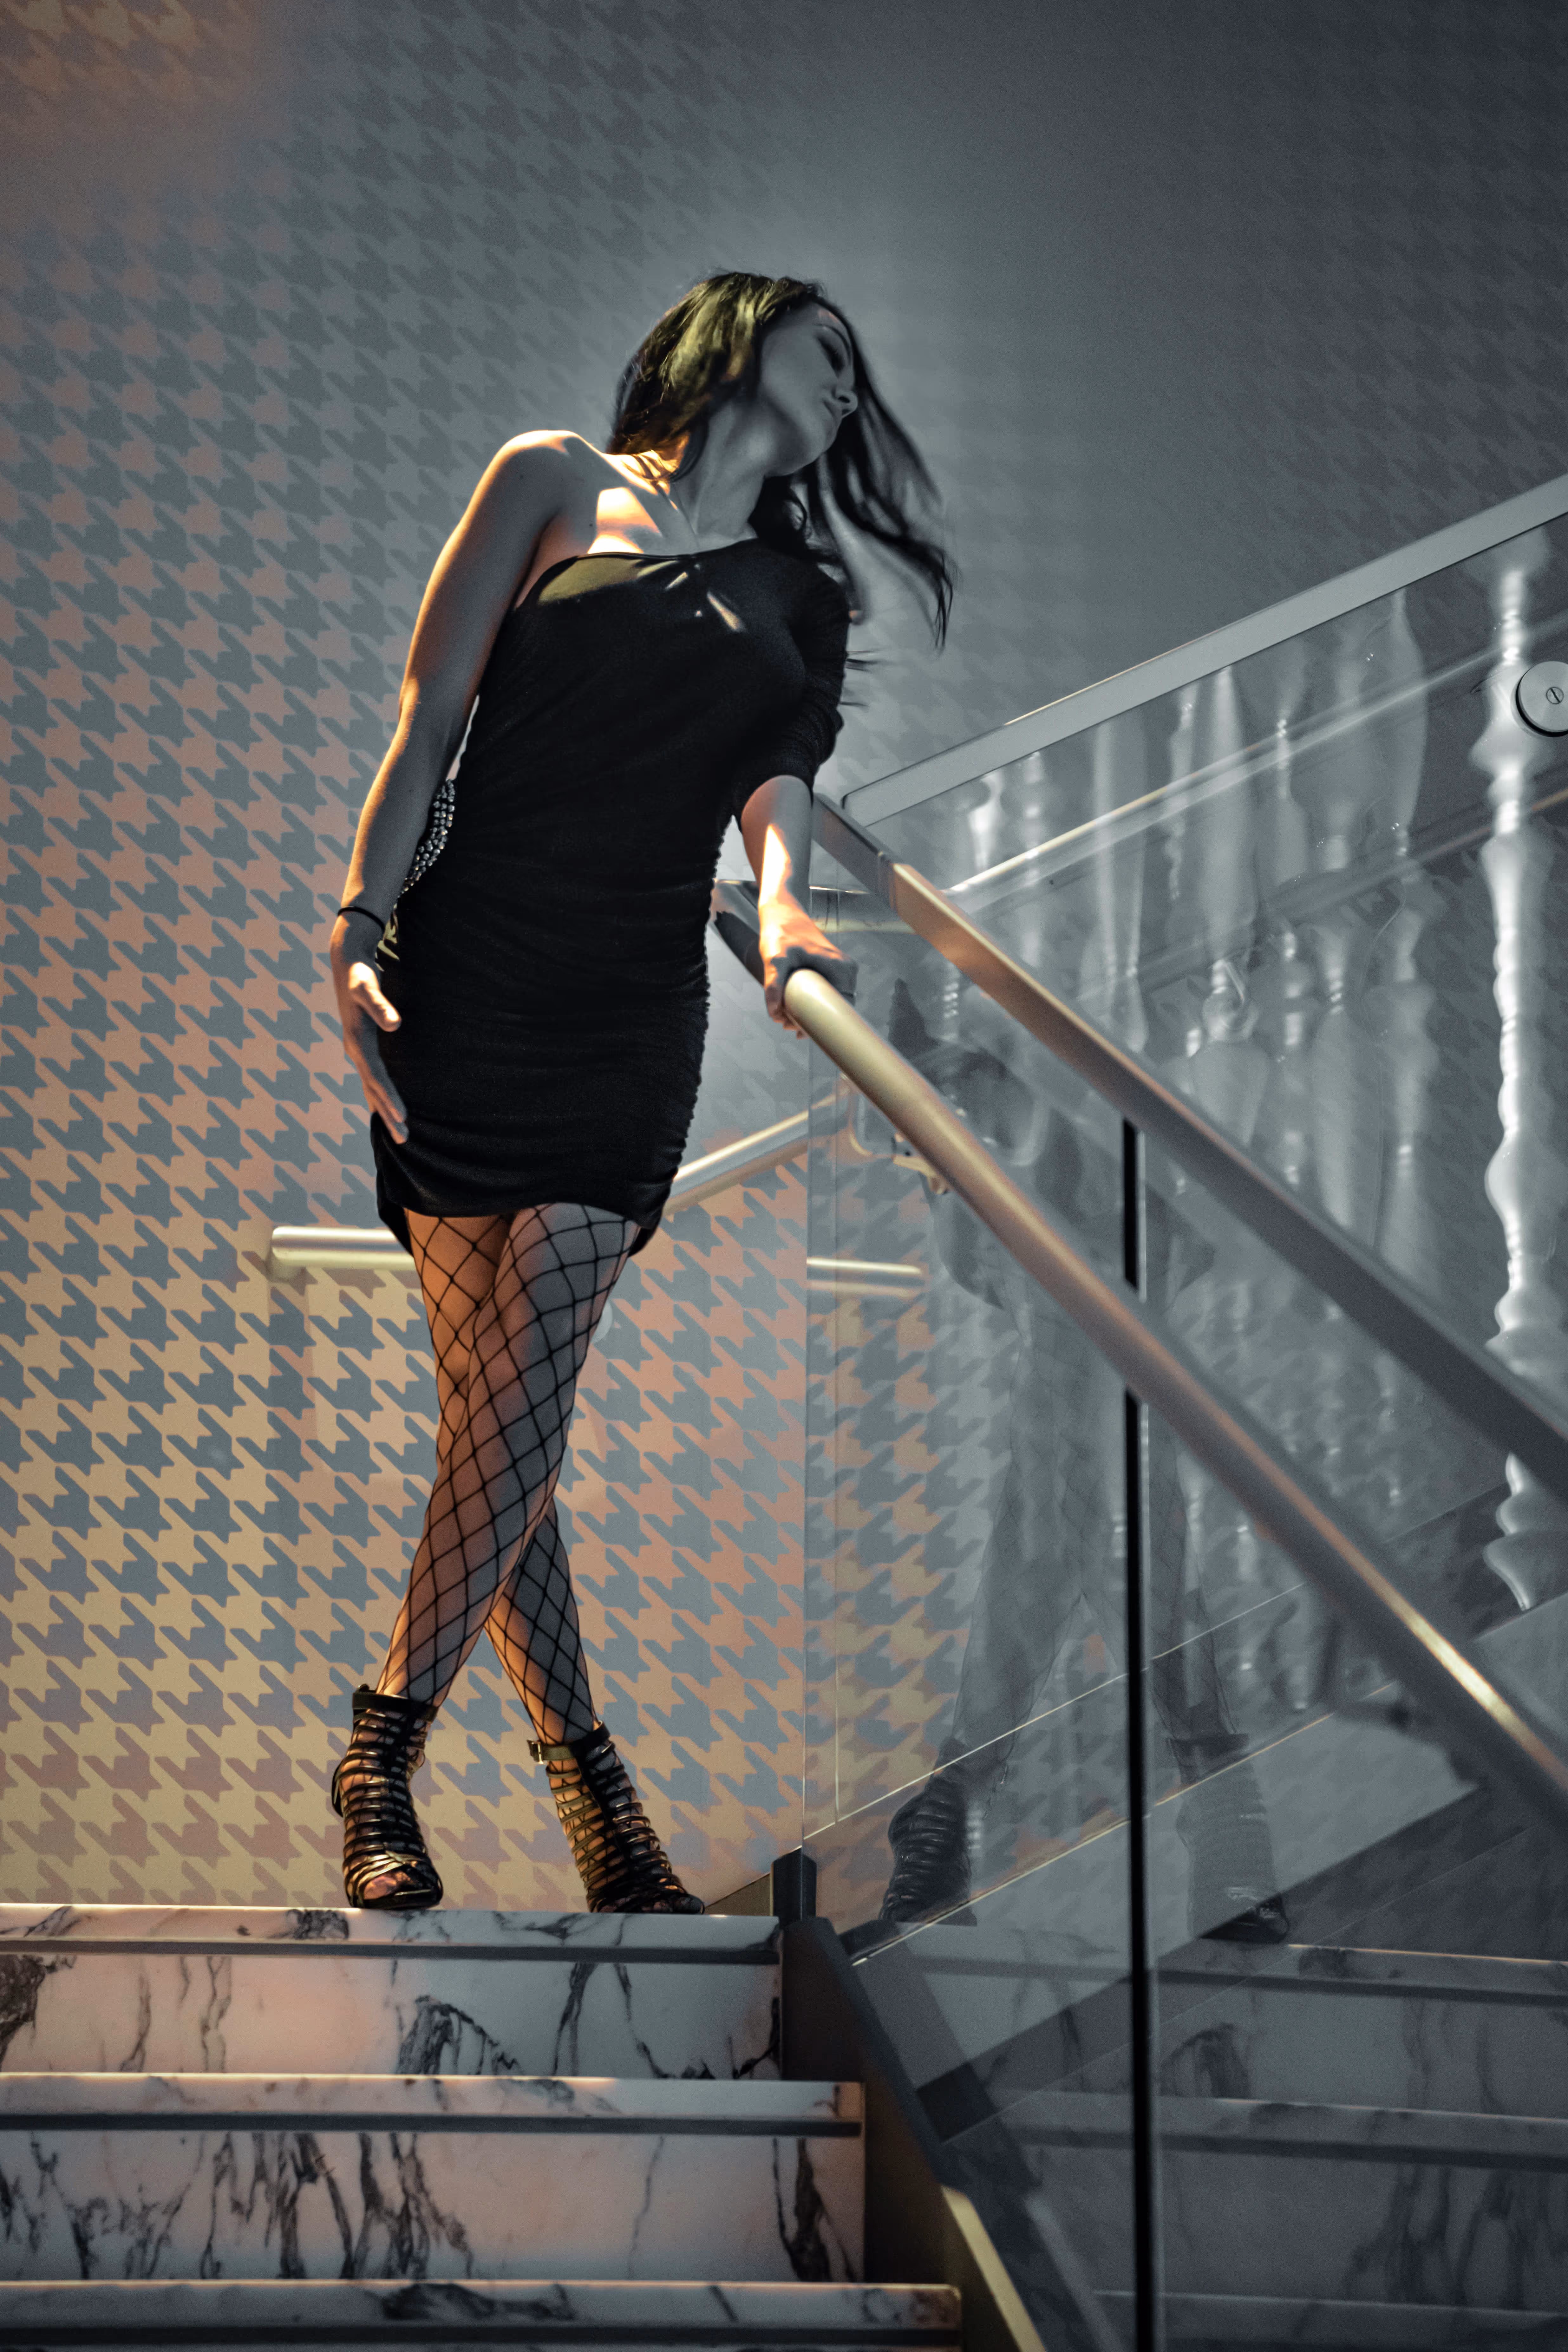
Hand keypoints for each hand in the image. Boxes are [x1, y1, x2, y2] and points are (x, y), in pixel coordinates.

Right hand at [330, 910, 407, 1142]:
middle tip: (403, 1140)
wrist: (346, 964)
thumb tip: (394, 1024)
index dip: (388, 1097)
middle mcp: (355, 1050)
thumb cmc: (359, 975)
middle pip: (372, 1089)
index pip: (375, 1076)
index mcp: (357, 1041)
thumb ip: (380, 1004)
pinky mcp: (362, 1046)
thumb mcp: (368, 986)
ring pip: (371, 1087)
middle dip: (387, 1115)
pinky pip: (372, 1077)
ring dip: (383, 1109)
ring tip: (397, 1133)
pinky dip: (379, 1094)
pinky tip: (384, 1106)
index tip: (402, 1117)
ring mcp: (357, 1050)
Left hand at [757, 894, 857, 1036]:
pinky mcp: (830, 969)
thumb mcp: (776, 958)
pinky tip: (792, 1009)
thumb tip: (775, 1014)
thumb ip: (774, 985)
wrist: (782, 913)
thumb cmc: (782, 932)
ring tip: (786, 1019)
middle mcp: (846, 970)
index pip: (842, 1008)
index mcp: (841, 969)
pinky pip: (825, 992)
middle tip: (788, 1027)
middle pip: (836, 1007)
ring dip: (810, 1013)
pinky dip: (811, 1002)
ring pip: (829, 1000)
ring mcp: (839, 969)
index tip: (800, 1032)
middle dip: (813, 1022)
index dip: (823, 1025)